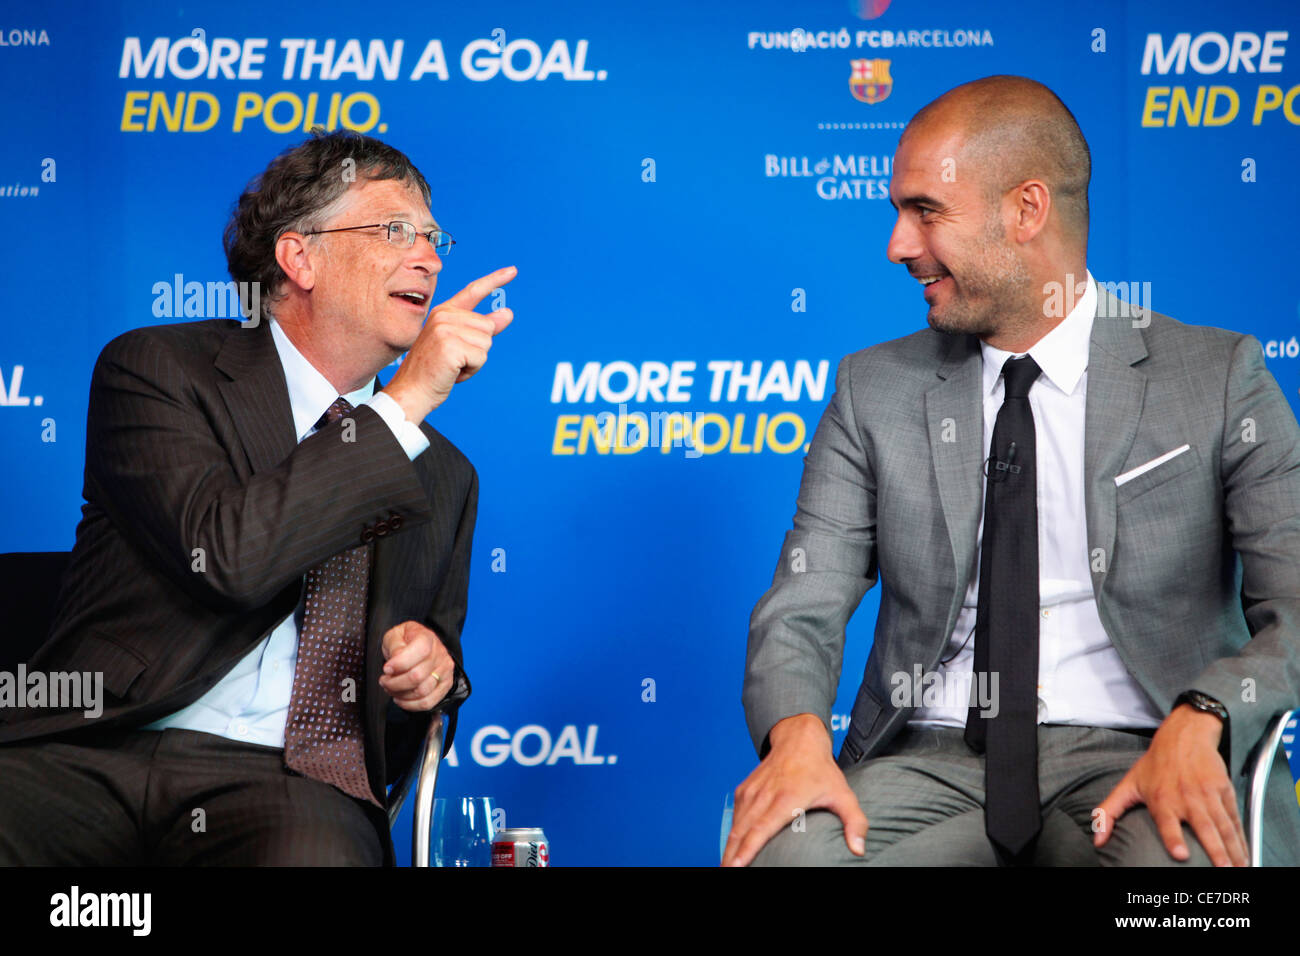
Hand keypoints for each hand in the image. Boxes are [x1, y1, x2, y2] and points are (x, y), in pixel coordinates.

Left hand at [379, 620, 456, 711]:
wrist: (421, 644)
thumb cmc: (406, 640)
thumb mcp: (395, 635)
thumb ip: (394, 646)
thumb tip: (395, 662)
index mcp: (427, 638)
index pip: (419, 652)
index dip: (399, 664)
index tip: (386, 669)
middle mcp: (439, 654)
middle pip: (417, 676)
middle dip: (395, 683)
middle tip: (385, 681)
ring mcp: (444, 671)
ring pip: (422, 692)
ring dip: (401, 695)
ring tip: (391, 689)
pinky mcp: (444, 685)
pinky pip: (428, 702)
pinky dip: (411, 705)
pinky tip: (401, 698)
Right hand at [383, 265, 516, 420]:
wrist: (412, 391)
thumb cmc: (435, 371)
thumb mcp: (459, 344)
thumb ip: (482, 328)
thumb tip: (508, 313)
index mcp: (444, 312)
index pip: (473, 291)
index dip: (495, 280)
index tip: (513, 270)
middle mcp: (444, 316)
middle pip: (488, 327)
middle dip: (478, 349)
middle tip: (454, 360)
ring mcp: (446, 329)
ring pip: (487, 343)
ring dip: (475, 361)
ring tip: (452, 366)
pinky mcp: (450, 345)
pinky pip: (481, 358)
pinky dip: (472, 370)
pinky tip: (453, 373)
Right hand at [721, 713, 868, 866]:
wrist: (798, 738)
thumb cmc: (821, 769)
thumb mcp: (843, 794)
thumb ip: (854, 822)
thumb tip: (859, 850)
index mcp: (786, 799)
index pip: (761, 829)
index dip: (747, 850)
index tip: (736, 867)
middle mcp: (764, 795)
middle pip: (742, 832)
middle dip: (731, 856)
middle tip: (726, 873)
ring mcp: (752, 791)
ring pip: (736, 825)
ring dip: (728, 847)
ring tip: (726, 866)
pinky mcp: (745, 789)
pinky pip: (736, 816)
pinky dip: (732, 833)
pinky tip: (731, 848)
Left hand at [1093, 705, 1245, 865]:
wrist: (1184, 736)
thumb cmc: (1154, 765)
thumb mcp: (1127, 785)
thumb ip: (1109, 813)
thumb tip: (1097, 840)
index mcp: (1161, 798)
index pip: (1167, 821)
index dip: (1173, 837)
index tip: (1180, 854)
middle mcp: (1186, 797)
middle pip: (1204, 828)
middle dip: (1215, 851)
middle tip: (1222, 871)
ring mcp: (1208, 794)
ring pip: (1224, 827)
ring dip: (1233, 850)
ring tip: (1238, 870)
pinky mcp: (1224, 791)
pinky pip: (1234, 819)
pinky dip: (1241, 839)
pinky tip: (1245, 854)